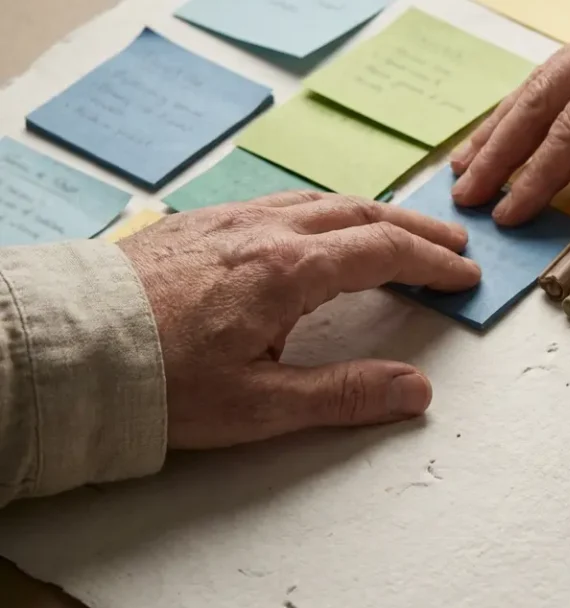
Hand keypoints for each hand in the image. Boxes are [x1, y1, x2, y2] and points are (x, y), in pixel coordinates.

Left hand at [118, 192, 480, 448]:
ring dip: (371, 213)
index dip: (433, 263)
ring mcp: (231, 220)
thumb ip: (346, 395)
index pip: (384, 252)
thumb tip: (417, 391)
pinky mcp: (199, 223)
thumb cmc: (160, 382)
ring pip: (320, 201)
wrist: (68, 349)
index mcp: (290, 270)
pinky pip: (281, 201)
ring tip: (398, 229)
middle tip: (453, 241)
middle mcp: (266, 231)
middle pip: (361, 214)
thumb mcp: (260, 406)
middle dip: (415, 227)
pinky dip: (324, 209)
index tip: (465, 275)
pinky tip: (319, 226)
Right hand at [449, 0, 569, 224]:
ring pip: (543, 81)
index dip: (538, 176)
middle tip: (464, 191)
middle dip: (499, 151)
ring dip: (504, 124)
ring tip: (470, 159)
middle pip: (540, 99)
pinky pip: (564, 71)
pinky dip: (534, 102)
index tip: (508, 212)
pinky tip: (518, 121)